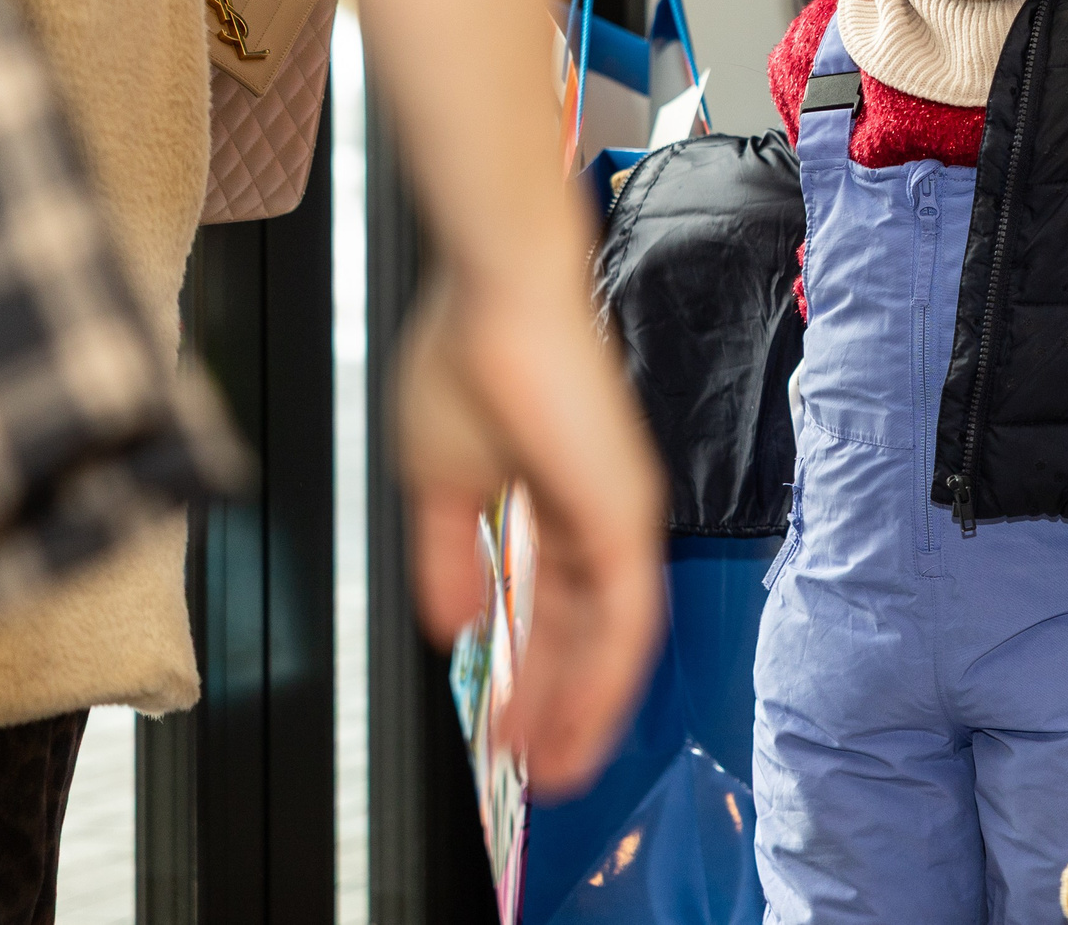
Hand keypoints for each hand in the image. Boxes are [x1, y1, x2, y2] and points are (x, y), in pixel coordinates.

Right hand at [403, 277, 665, 796]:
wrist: (497, 297)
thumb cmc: (468, 357)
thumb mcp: (440, 483)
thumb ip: (448, 560)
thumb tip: (453, 626)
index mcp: (552, 498)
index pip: (549, 604)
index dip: (526, 668)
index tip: (502, 725)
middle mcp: (594, 511)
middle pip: (583, 634)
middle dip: (555, 707)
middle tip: (534, 768)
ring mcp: (617, 516)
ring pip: (611, 642)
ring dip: (581, 711)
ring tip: (554, 770)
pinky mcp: (628, 517)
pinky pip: (627, 623)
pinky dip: (602, 683)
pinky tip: (576, 728)